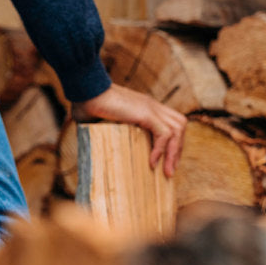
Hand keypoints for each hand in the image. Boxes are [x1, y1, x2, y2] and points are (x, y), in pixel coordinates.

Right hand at [72, 84, 186, 177]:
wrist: (86, 92)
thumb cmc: (86, 105)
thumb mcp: (101, 122)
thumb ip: (105, 132)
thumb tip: (94, 150)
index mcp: (145, 107)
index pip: (171, 122)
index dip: (172, 143)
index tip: (166, 162)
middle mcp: (152, 106)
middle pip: (179, 126)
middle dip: (177, 150)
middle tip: (170, 171)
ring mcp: (151, 108)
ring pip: (177, 130)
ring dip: (173, 153)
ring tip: (166, 172)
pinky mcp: (146, 113)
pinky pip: (164, 134)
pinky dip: (161, 150)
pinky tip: (152, 163)